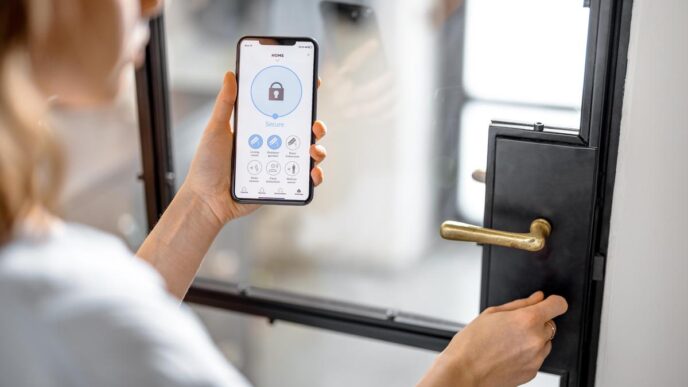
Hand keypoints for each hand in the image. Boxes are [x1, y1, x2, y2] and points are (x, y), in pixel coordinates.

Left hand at [180, 72, 326, 224]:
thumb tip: (230, 75)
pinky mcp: (281, 182)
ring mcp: (279, 163)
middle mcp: (272, 144)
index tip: (311, 83)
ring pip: (308, 153)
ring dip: (319, 149)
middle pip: (302, 130)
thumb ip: (225, 104)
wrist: (207, 199)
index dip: (300, 96)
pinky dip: (314, 176)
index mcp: (259, 127)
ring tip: (314, 150)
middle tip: (315, 124)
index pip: (284, 108)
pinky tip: (313, 173)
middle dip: (316, 124)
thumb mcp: (216, 129)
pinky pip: (304, 179)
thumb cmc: (207, 165)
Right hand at [418, 292, 567, 386]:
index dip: (553, 301)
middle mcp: (536, 339)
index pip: (558, 305)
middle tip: (513, 326)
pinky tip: (508, 353)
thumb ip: (520, 304)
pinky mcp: (533, 372)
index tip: (547, 303)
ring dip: (533, 339)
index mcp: (527, 320)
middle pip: (550, 324)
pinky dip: (527, 354)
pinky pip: (537, 357)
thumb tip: (538, 298)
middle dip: (536, 322)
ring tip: (508, 342)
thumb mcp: (492, 313)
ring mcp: (536, 358)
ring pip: (545, 342)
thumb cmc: (471, 343)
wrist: (464, 371)